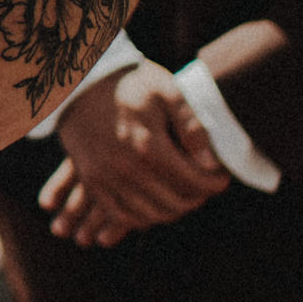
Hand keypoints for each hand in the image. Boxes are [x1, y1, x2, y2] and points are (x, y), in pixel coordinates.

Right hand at [39, 62, 228, 246]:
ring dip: (172, 210)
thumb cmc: (130, 84)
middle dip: (196, 198)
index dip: (214, 184)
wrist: (81, 82)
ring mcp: (105, 177)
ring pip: (150, 215)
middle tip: (204, 186)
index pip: (193, 181)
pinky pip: (120, 215)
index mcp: (148, 145)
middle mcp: (125, 168)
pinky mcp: (91, 181)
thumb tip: (209, 163)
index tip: (222, 177)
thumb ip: (192, 124)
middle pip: (174, 203)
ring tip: (183, 195)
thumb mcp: (167, 90)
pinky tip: (154, 206)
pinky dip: (142, 219)